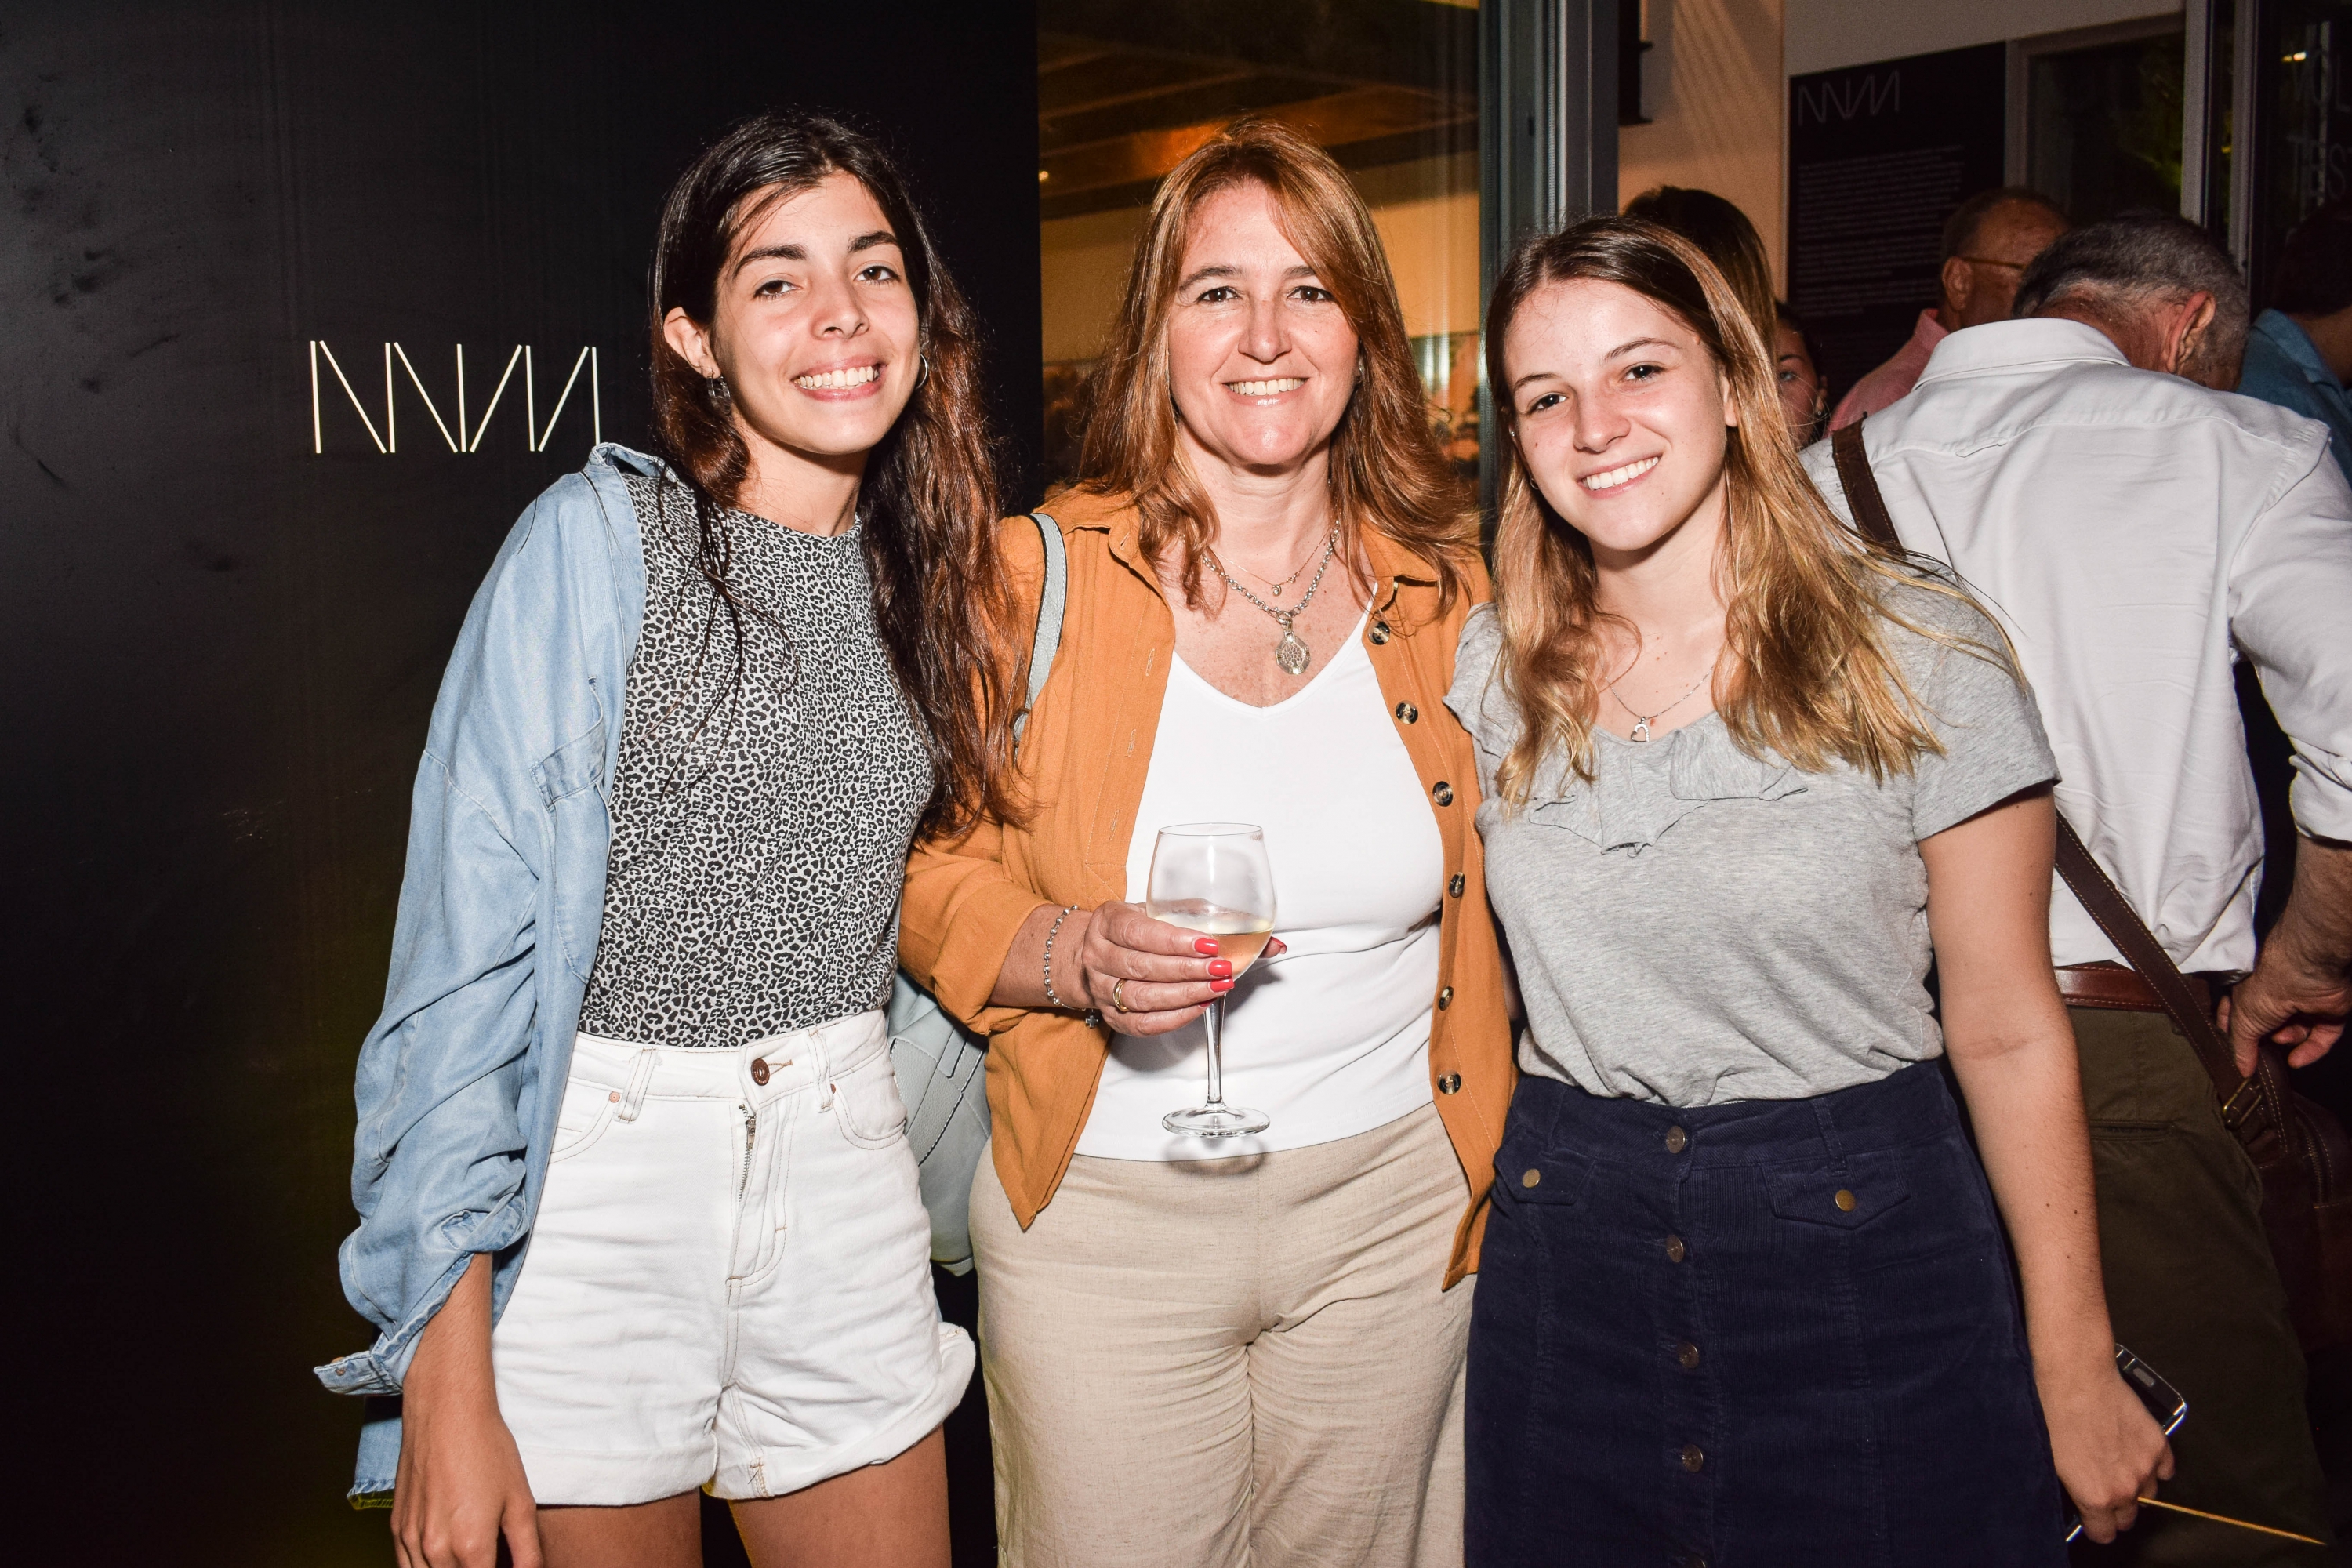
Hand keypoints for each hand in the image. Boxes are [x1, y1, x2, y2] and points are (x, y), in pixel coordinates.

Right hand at [391, 1257, 541, 1567]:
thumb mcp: (520, 1501)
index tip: (507, 1565)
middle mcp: (434, 1550)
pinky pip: (408, 1566)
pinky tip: (446, 1559)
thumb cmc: (487, 1450)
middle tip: (493, 1558)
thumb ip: (526, 1550)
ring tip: (473, 1558)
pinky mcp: (396, 1528)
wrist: (446, 1411)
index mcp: (469, 1547)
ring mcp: (410, 1540)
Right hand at [1068, 901, 1284, 1037]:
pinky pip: (1143, 1024)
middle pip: (1143, 967)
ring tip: (1217, 987)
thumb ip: (1214, 921)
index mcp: (1109, 921)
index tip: (1209, 944)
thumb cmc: (1139, 929)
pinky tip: (1200, 1006)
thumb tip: (1271, 942)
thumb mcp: (1166, 913)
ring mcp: (1101, 989)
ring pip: (1142, 998)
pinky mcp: (1112, 1017)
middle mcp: (1099, 955)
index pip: (1140, 932)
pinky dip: (1174, 1017)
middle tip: (1222, 968)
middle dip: (1187, 970)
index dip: (1176, 941)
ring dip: (1184, 995)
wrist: (1100, 953)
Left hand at [2039, 1353, 2172, 1543]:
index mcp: (2096, 1497)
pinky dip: (2155, 1465)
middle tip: (2103, 1489)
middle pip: (2128, 1517)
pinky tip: (2137, 1453)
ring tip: (2117, 1465)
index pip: (2105, 1534)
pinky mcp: (2158, 1444)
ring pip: (2149, 1494)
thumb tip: (2079, 1499)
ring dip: (2136, 1486)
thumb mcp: (2052, 1462)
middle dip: (2116, 1508)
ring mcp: (2145, 1467)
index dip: (2097, 1526)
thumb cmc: (2055, 1414)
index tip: (2093, 1519)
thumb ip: (2074, 1489)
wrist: (2076, 1379)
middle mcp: (2125, 1488)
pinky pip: (2166, 1470)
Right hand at [2225, 938, 2350, 1074]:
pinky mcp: (2329, 1013)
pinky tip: (2297, 1060)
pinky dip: (2311, 1050)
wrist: (2306, 972)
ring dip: (2288, 1040)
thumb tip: (2241, 1071)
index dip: (2234, 1032)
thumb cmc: (2265, 989)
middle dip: (2265, 1041)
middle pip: (2270, 1027)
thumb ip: (2240, 1048)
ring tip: (2282, 1038)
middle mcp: (2277, 997)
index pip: (2238, 1014)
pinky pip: (2321, 1037)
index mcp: (2250, 992)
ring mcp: (2304, 1005)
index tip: (2232, 1052)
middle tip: (2259, 1053)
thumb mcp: (2242, 1021)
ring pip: (2296, 1033)